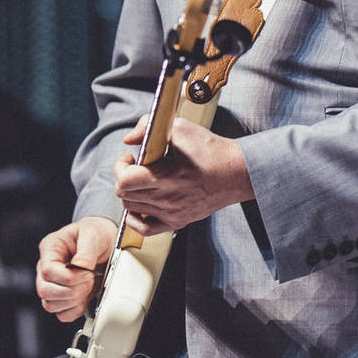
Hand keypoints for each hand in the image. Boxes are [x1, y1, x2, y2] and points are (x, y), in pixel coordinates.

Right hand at [37, 217, 116, 322]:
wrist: (106, 241)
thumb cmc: (96, 234)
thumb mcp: (93, 235)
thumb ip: (85, 252)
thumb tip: (79, 268)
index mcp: (51, 249)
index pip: (48, 271)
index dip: (68, 277)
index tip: (87, 273)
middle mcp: (48, 268)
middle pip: (45, 291)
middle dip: (71, 290)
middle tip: (89, 279)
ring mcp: (54, 284)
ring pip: (51, 305)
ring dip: (73, 300)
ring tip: (88, 286)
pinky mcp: (64, 297)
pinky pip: (63, 314)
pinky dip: (76, 310)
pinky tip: (85, 297)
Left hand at [115, 116, 253, 236]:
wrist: (236, 173)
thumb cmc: (212, 151)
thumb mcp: (180, 128)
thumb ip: (148, 127)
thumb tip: (130, 138)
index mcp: (168, 176)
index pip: (126, 180)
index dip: (121, 166)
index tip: (130, 157)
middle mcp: (168, 198)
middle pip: (125, 195)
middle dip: (124, 177)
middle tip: (135, 167)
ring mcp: (172, 213)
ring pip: (131, 209)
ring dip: (130, 193)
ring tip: (141, 182)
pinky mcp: (177, 221)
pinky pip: (145, 229)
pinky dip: (135, 219)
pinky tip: (139, 206)